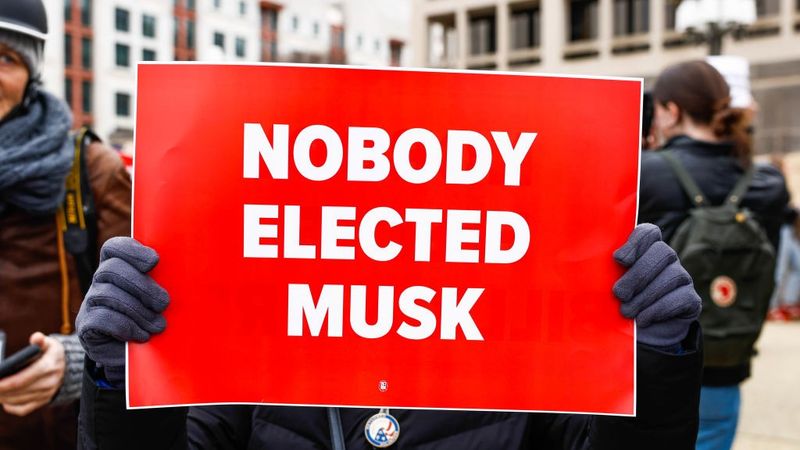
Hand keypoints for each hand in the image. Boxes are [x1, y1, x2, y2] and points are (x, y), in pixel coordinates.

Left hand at [0, 333, 64, 415]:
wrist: (68, 367)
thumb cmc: (51, 353)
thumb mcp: (49, 343)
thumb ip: (40, 340)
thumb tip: (36, 337)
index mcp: (49, 366)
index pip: (22, 379)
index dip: (4, 383)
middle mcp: (49, 382)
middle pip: (18, 391)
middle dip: (0, 391)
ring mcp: (47, 394)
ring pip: (18, 401)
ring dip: (3, 398)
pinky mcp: (44, 401)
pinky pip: (23, 409)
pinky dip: (11, 407)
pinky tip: (3, 400)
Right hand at [76, 237, 168, 385]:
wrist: (135, 354)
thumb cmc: (153, 318)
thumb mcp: (160, 297)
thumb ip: (165, 281)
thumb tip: (190, 272)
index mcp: (117, 268)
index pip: (114, 248)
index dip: (132, 251)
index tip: (154, 262)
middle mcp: (100, 282)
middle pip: (112, 269)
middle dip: (142, 286)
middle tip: (164, 303)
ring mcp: (90, 303)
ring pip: (108, 294)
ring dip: (138, 310)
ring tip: (158, 325)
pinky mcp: (87, 326)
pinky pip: (102, 318)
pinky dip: (126, 326)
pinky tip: (142, 334)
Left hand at [613, 224, 701, 347]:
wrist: (640, 333)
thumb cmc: (618, 302)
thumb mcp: (605, 285)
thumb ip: (601, 273)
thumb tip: (582, 268)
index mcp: (644, 249)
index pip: (648, 232)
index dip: (636, 242)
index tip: (619, 260)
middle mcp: (666, 258)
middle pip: (662, 252)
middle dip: (638, 274)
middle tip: (620, 293)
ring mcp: (681, 277)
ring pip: (672, 276)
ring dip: (646, 295)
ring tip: (626, 311)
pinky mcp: (691, 299)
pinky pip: (682, 298)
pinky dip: (658, 310)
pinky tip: (642, 319)